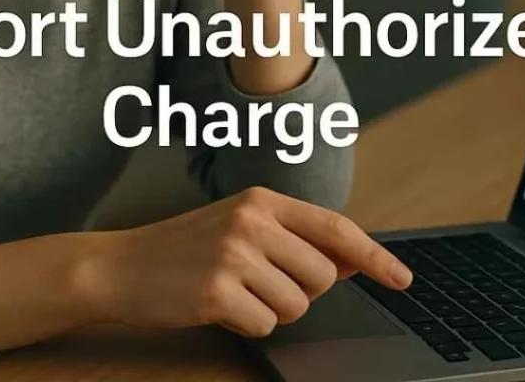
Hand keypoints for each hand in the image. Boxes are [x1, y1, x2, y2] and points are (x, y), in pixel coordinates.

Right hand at [88, 186, 411, 337]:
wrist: (122, 265)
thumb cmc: (186, 247)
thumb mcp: (241, 227)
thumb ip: (294, 239)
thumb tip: (351, 261)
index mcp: (262, 200)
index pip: (335, 226)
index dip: (374, 255)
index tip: (402, 278)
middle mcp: (253, 220)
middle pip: (322, 275)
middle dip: (302, 290)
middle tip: (261, 282)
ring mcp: (234, 254)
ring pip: (297, 305)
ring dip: (272, 309)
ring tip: (235, 290)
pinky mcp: (217, 291)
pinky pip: (265, 326)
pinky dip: (246, 324)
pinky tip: (218, 304)